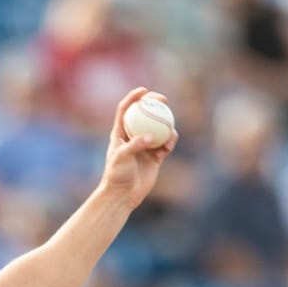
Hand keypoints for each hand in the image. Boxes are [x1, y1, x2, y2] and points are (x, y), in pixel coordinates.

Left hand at [101, 86, 177, 210]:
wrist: (123, 196)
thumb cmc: (117, 176)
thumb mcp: (122, 158)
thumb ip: (135, 145)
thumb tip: (150, 136)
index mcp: (120, 133)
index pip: (125, 110)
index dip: (133, 97)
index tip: (144, 90)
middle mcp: (133, 137)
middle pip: (145, 114)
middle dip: (155, 104)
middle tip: (163, 100)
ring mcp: (145, 146)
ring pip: (159, 128)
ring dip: (166, 125)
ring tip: (168, 131)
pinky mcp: (155, 156)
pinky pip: (166, 143)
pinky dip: (169, 142)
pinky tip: (168, 146)